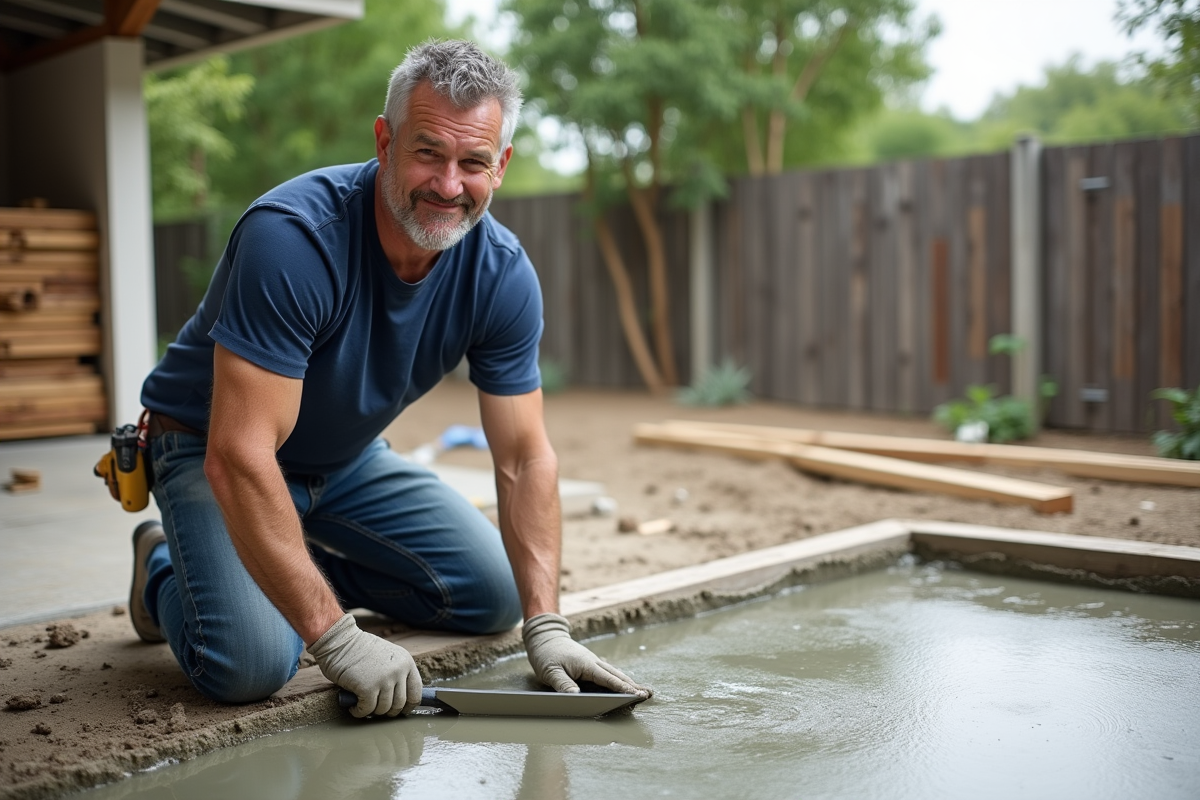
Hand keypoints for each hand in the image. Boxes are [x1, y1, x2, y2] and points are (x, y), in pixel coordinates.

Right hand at [309, 613, 422, 717]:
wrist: (339, 640)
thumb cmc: (359, 649)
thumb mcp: (387, 657)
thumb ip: (396, 673)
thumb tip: (400, 699)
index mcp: (406, 662)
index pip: (416, 692)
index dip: (408, 706)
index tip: (401, 711)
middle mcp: (398, 671)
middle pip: (399, 704)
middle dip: (388, 711)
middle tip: (376, 709)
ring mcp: (384, 680)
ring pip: (383, 709)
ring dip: (372, 711)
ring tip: (363, 705)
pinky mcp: (368, 688)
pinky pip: (367, 710)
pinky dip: (359, 712)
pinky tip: (353, 707)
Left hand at [522, 613, 650, 697]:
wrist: (545, 636)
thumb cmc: (546, 655)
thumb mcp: (550, 671)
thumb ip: (563, 685)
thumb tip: (576, 697)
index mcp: (587, 665)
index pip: (609, 679)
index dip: (624, 688)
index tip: (637, 694)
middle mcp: (594, 663)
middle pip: (617, 676)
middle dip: (633, 685)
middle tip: (648, 694)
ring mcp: (592, 662)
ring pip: (614, 674)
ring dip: (628, 682)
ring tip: (642, 691)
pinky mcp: (589, 664)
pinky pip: (607, 673)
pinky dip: (617, 679)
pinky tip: (622, 685)